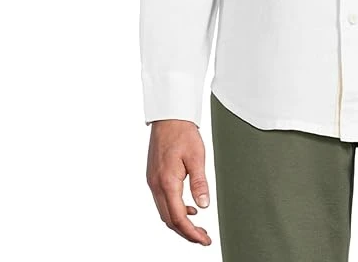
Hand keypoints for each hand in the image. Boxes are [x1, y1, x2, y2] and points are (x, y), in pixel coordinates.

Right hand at [146, 119, 212, 245]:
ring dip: (180, 222)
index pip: (178, 217)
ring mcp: (153, 181)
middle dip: (186, 232)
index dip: (191, 233)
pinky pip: (162, 201)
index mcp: (167, 182)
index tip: (204, 240)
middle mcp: (156, 185)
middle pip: (169, 219)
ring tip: (198, 226)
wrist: (168, 117)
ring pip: (164, 212)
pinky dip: (174, 209)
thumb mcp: (197, 157)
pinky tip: (189, 207)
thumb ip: (200, 183)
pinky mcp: (154, 177)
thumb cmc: (182, 133)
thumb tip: (204, 204)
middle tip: (203, 237)